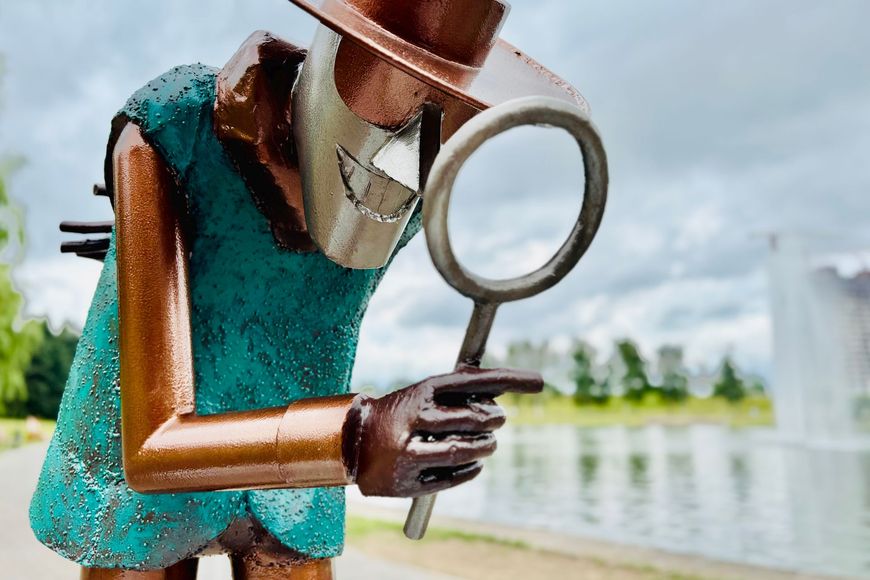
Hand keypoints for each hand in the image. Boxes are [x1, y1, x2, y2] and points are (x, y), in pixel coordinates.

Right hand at [344, 366, 542, 496]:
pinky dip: (471, 470)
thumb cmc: (400, 413)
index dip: (511, 380)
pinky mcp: (408, 481)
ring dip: (485, 447)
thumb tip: (502, 384)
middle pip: (475, 419)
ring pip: (465, 451)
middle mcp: (415, 419)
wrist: (351, 441)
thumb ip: (459, 388)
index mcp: (422, 390)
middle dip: (494, 420)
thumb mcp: (424, 392)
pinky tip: (475, 465)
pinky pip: (453, 477)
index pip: (476, 381)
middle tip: (498, 420)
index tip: (540, 381)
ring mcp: (410, 452)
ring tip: (488, 444)